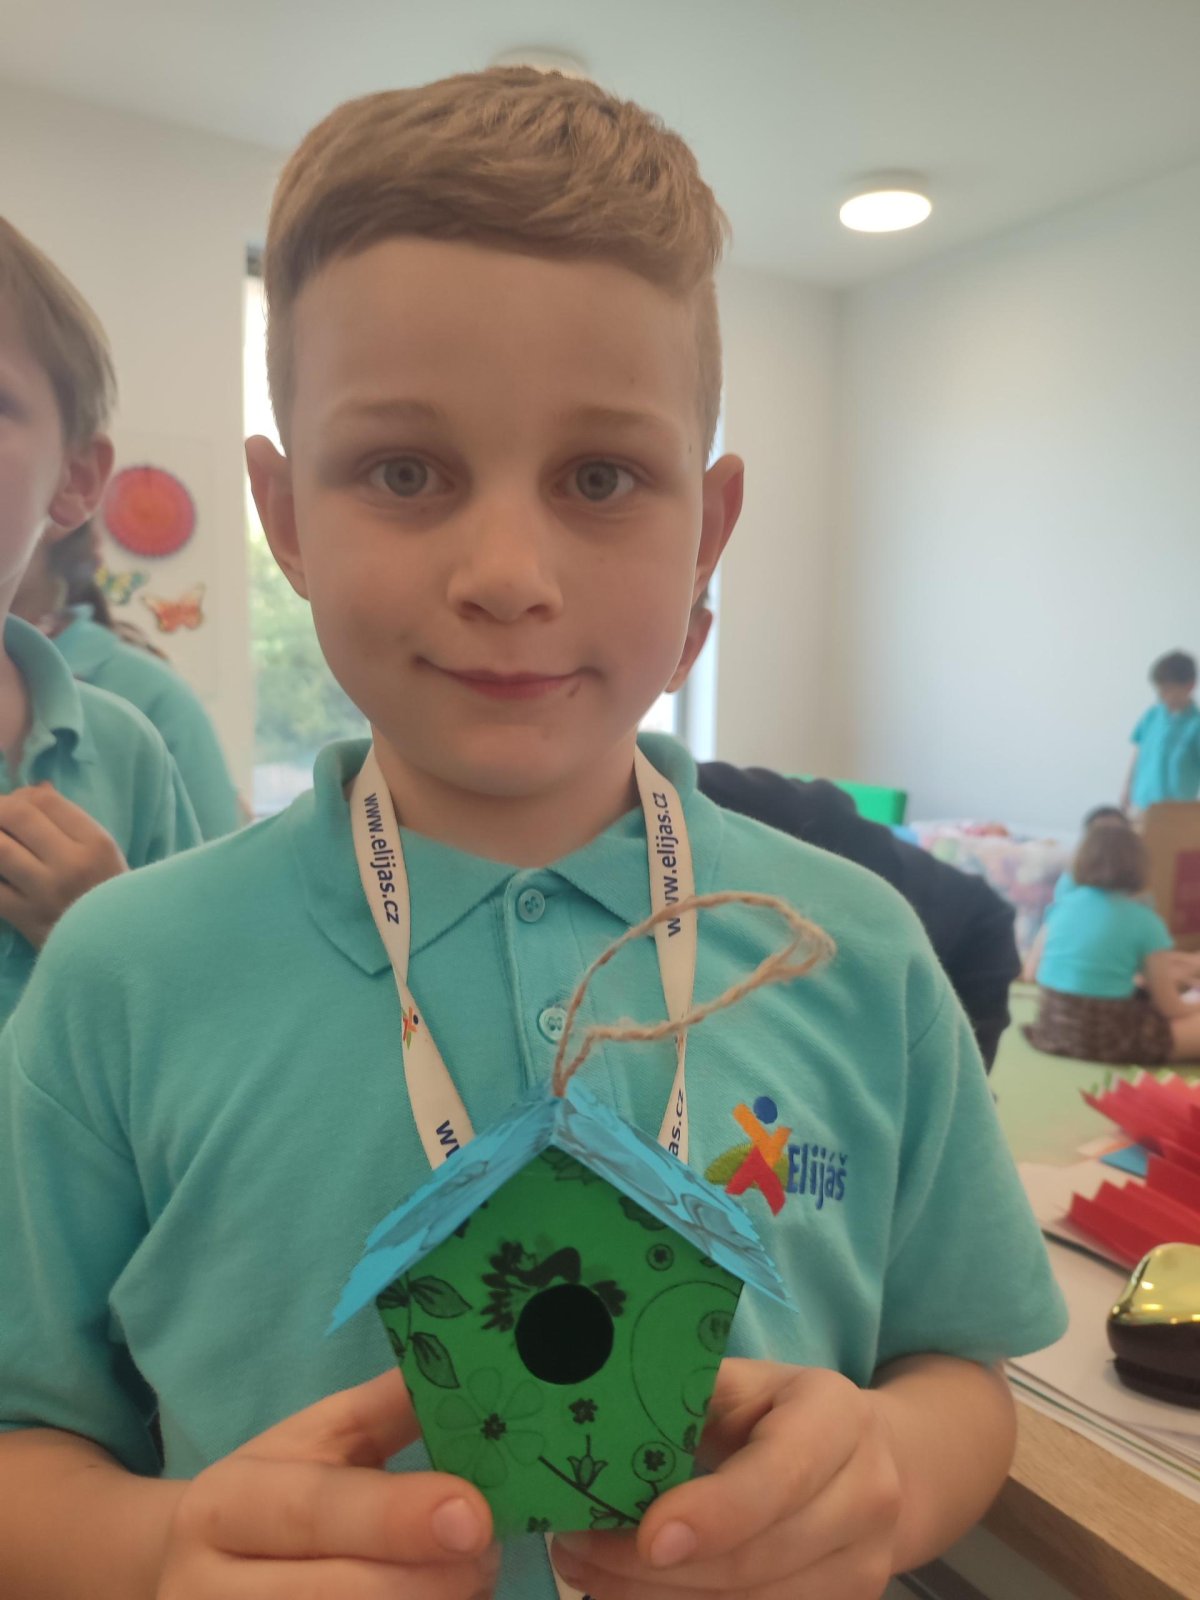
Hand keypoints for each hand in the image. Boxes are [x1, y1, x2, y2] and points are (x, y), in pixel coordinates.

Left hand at [0, 784, 127, 946]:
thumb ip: (70, 822)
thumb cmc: (112, 897)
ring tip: (0, 843)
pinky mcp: (26, 919)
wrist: (121, 949)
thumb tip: (34, 789)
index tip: (15, 804)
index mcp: (96, 843)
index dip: (21, 795)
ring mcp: (45, 892)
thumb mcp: (104, 853)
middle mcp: (71, 864)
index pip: (46, 801)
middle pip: (17, 816)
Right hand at [159, 1367, 498, 1598]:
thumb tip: (469, 1363)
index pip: (314, 1511)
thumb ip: (386, 1408)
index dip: (397, 1517)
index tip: (473, 1515)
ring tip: (471, 1580)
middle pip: (334, 1595)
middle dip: (428, 1581)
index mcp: (222, 1505)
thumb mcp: (316, 1441)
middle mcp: (205, 1589)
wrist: (197, 1577)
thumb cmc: (277, 1494)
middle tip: (488, 1554)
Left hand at [550, 1359, 901, 1599]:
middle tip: (576, 1550)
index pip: (780, 1475)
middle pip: (759, 1559)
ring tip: (589, 1574)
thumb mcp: (744, 1381)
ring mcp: (864, 1566)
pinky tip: (634, 1595)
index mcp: (837, 1417)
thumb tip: (599, 1403)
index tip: (648, 1537)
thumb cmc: (780, 1411)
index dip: (716, 1514)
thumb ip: (686, 1394)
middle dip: (656, 1571)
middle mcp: (868, 1495)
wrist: (865, 1458)